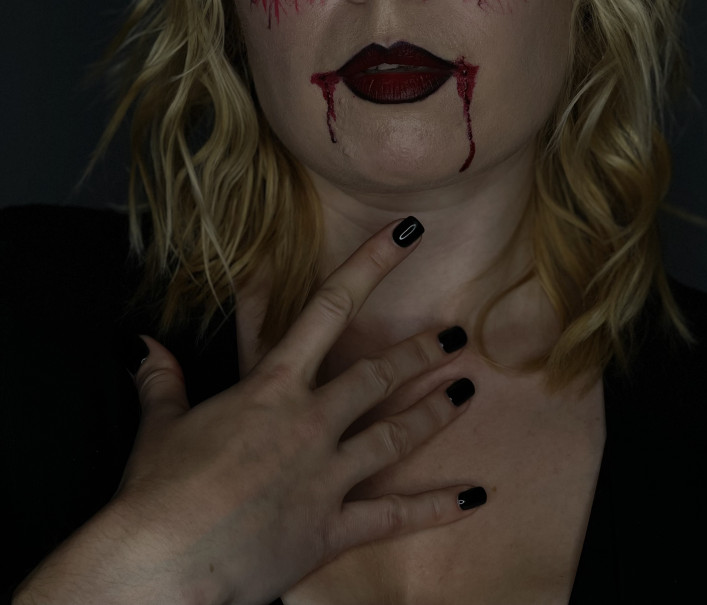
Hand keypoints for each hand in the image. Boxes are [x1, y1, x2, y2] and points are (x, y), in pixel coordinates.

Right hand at [15, 217, 483, 604]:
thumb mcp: (159, 426)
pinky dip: (435, 509)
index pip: (329, 308)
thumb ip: (160, 380)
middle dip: (419, 351)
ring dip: (434, 411)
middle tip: (454, 335)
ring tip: (466, 391)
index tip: (406, 234)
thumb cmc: (156, 493)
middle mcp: (309, 423)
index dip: (371, 264)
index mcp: (271, 388)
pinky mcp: (330, 528)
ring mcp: (325, 475)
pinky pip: (392, 516)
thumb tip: (141, 346)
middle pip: (377, 375)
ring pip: (394, 434)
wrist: (162, 564)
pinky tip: (472, 498)